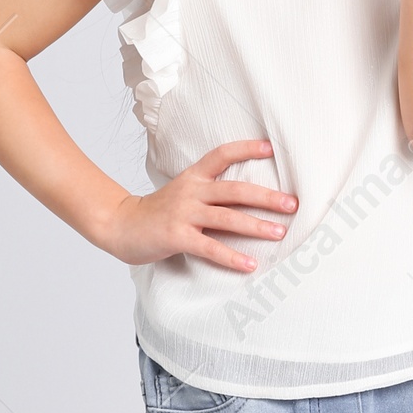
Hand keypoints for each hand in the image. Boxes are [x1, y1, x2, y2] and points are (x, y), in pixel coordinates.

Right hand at [95, 138, 295, 272]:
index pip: (222, 155)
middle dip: (266, 197)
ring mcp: (183, 213)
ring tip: (279, 233)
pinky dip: (231, 257)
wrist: (120, 225)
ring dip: (256, 226)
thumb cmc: (157, 212)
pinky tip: (249, 265)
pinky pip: (209, 247)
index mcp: (193, 177)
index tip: (271, 148)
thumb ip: (209, 193)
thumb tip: (247, 200)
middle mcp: (191, 191)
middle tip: (292, 204)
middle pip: (235, 189)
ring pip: (227, 217)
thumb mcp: (183, 193)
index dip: (246, 148)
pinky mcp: (176, 236)